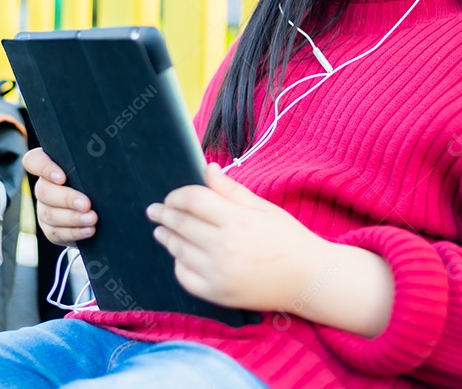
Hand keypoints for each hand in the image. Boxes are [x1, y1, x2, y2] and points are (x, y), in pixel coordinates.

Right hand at [23, 147, 97, 246]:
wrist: (99, 207)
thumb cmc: (95, 180)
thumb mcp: (92, 170)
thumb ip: (90, 164)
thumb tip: (104, 159)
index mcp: (50, 167)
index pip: (33, 161)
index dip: (43, 168)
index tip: (61, 177)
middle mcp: (43, 187)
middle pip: (43, 191)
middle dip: (66, 199)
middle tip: (86, 204)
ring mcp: (44, 209)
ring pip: (50, 214)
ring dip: (73, 218)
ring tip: (92, 219)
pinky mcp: (50, 229)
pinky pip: (57, 233)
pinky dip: (74, 232)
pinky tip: (89, 230)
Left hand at [146, 163, 325, 311]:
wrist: (307, 279)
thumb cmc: (287, 238)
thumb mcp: (262, 207)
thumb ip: (230, 189)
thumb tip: (207, 168)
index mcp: (236, 219)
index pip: (192, 200)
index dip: (176, 195)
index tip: (171, 197)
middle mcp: (224, 246)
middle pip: (181, 224)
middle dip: (164, 214)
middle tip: (154, 210)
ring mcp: (218, 273)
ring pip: (178, 250)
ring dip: (166, 237)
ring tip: (161, 231)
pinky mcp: (217, 294)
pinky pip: (185, 276)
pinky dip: (179, 264)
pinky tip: (179, 256)